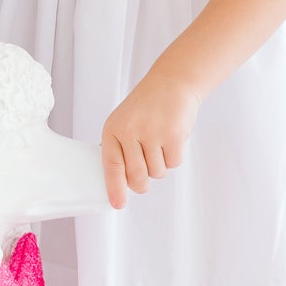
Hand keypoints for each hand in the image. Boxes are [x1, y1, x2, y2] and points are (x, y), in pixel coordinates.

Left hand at [101, 68, 200, 209]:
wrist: (173, 82)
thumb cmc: (148, 105)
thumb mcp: (124, 121)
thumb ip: (120, 147)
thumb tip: (118, 180)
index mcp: (113, 128)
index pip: (111, 165)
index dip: (114, 188)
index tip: (117, 203)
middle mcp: (130, 131)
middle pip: (137, 176)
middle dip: (142, 183)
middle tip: (145, 176)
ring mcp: (152, 133)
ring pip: (157, 172)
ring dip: (160, 164)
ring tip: (159, 142)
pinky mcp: (173, 135)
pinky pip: (173, 163)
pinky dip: (174, 156)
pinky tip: (171, 138)